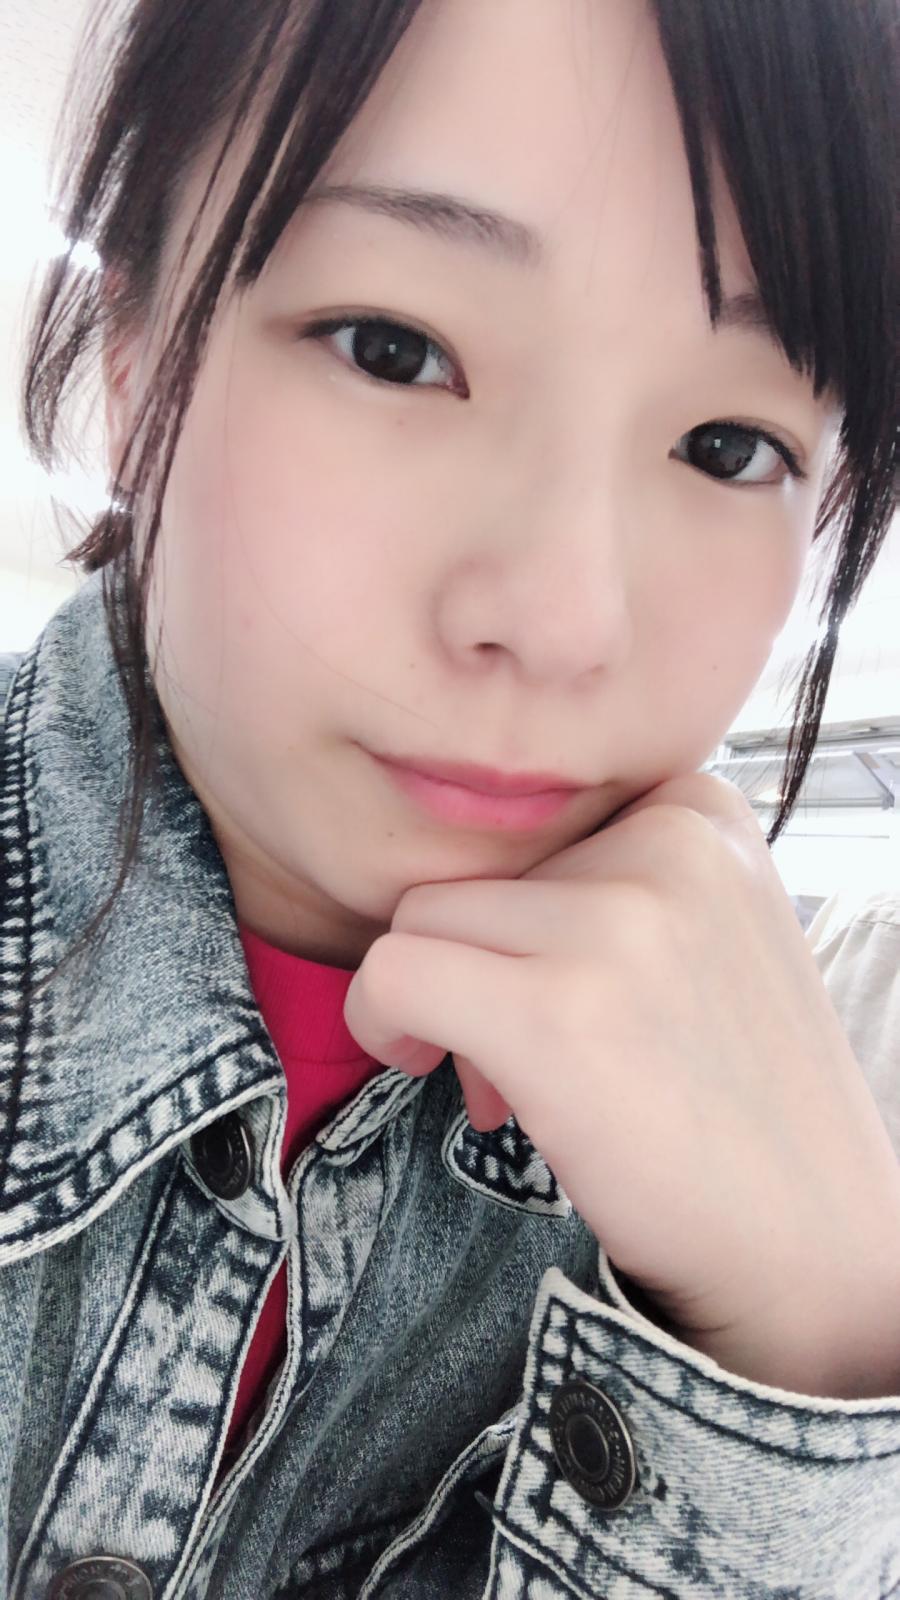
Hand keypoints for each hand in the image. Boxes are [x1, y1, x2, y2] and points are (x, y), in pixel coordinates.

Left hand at [344, 774, 899, 1395]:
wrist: (809, 1245)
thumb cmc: (735, 1096)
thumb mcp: (702, 930)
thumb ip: (602, 879)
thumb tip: (453, 894)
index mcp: (699, 808)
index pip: (533, 826)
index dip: (526, 920)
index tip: (568, 999)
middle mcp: (667, 841)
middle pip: (476, 872)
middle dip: (478, 965)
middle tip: (528, 1059)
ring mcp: (615, 923)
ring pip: (423, 919)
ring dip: (440, 1002)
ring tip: (511, 1080)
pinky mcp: (555, 1011)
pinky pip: (392, 974)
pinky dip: (380, 1023)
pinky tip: (427, 1066)